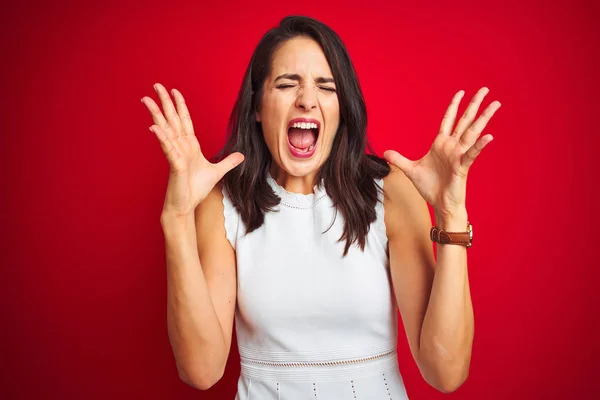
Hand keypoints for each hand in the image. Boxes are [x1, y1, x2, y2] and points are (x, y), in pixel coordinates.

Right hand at [141, 83, 243, 216]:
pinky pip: (168, 149)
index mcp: (190, 146)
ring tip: (147, 100)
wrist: (186, 206)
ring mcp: (176, 154)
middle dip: (165, 102)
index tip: (175, 91)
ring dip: (157, 114)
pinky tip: (154, 127)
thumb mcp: (217, 172)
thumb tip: (241, 155)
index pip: (185, 120)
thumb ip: (228, 162)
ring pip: (166, 130)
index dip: (180, 105)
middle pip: (172, 120)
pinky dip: (162, 138)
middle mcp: (181, 147)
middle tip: (156, 85)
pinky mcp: (174, 165)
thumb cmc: (195, 189)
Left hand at [384, 87, 500, 217]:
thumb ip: (399, 160)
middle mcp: (453, 146)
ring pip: (473, 132)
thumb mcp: (410, 170)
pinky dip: (480, 145)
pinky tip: (489, 136)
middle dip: (474, 105)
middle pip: (465, 121)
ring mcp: (459, 155)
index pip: (448, 120)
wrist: (440, 204)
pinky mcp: (462, 167)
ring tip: (495, 104)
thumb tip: (385, 152)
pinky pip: (471, 154)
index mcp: (441, 144)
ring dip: (484, 118)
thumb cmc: (430, 187)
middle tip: (485, 89)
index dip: (454, 106)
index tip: (461, 92)